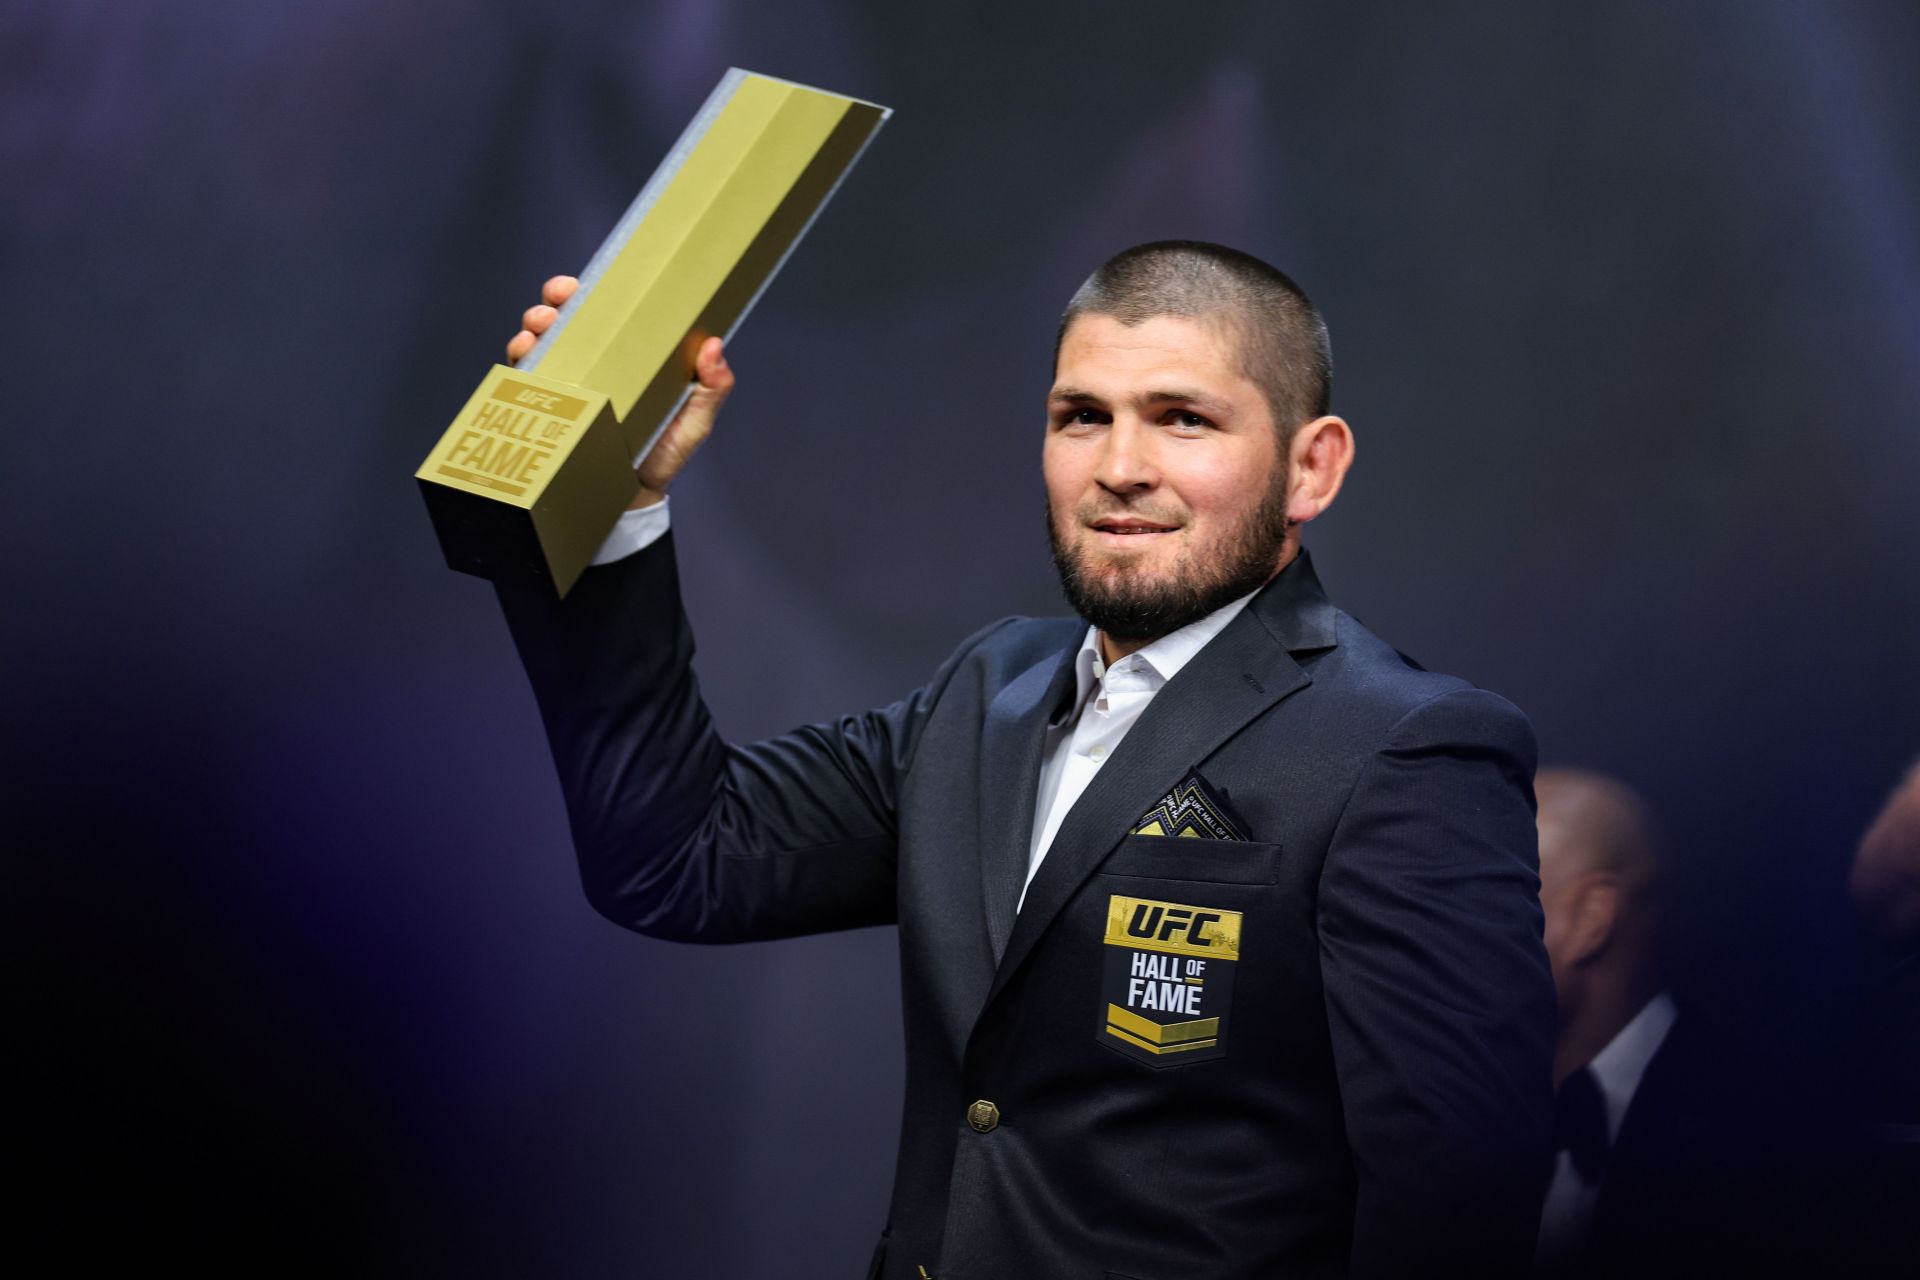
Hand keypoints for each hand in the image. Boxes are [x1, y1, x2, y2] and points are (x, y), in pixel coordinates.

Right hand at [506, 274, 734, 508]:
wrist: (635, 498)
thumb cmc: (666, 452)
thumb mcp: (696, 420)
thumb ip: (712, 387)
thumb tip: (714, 345)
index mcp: (626, 354)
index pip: (603, 312)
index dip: (586, 291)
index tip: (578, 285)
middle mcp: (592, 362)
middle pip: (563, 318)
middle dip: (552, 303)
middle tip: (555, 305)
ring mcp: (567, 383)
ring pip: (538, 341)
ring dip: (533, 327)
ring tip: (539, 331)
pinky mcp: (548, 407)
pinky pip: (523, 378)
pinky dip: (519, 361)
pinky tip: (526, 357)